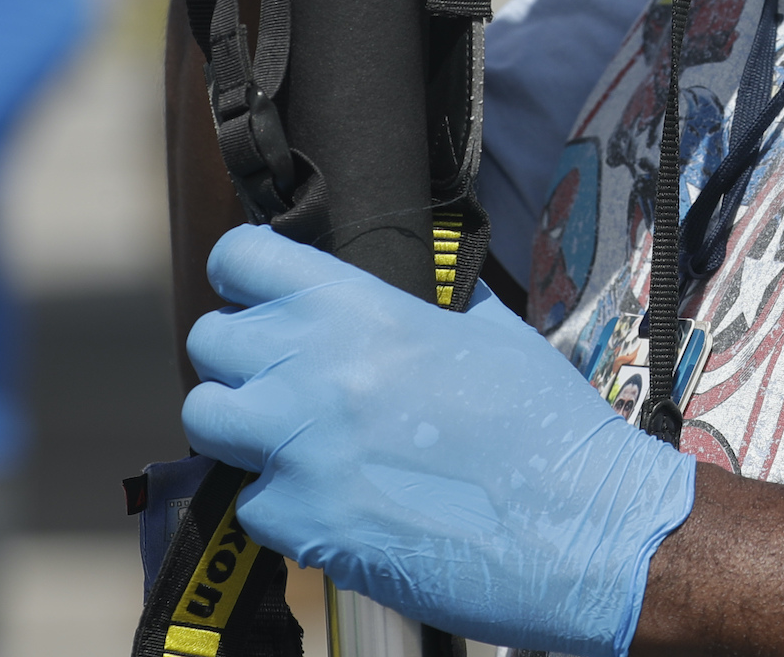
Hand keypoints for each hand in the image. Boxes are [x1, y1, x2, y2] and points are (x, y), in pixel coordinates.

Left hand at [184, 225, 694, 656]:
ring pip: (205, 418)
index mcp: (361, 308)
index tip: (257, 294)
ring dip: (241, 428)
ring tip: (291, 440)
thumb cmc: (547, 425)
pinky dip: (285, 505)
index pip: (241, 258)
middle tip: (282, 379)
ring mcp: (300, 450)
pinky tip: (336, 503)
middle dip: (241, 359)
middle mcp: (314, 368)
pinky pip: (252, 503)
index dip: (243, 275)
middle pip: (209, 341)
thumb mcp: (489, 333)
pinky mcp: (302, 524)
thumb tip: (404, 294)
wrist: (578, 525)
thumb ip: (425, 307)